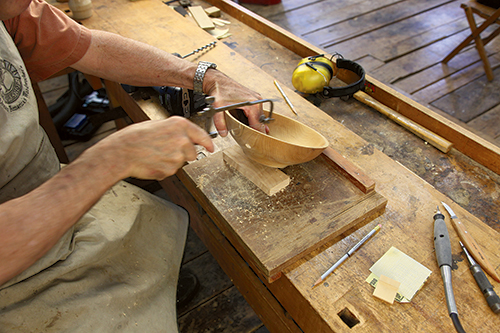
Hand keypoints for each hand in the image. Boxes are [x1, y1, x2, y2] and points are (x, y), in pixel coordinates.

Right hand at [85, 116, 213, 180]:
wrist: (122, 152)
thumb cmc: (134, 138)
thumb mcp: (157, 125)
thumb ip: (174, 130)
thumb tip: (183, 136)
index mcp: (179, 125)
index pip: (202, 135)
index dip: (207, 143)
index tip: (211, 147)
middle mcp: (182, 139)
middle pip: (192, 152)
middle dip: (182, 153)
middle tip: (165, 151)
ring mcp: (178, 156)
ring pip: (181, 162)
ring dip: (171, 161)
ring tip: (155, 155)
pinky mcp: (172, 169)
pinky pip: (171, 171)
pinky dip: (163, 169)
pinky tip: (152, 162)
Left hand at [204, 72, 266, 136]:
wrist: (219, 81)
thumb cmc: (220, 91)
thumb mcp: (218, 108)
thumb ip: (220, 122)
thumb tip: (223, 133)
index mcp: (252, 104)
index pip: (259, 125)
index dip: (257, 134)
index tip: (256, 141)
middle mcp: (257, 101)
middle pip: (260, 121)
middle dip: (255, 130)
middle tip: (250, 138)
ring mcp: (257, 99)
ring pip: (259, 116)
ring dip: (254, 123)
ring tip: (248, 130)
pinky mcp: (254, 98)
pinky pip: (256, 111)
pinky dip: (253, 117)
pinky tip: (246, 121)